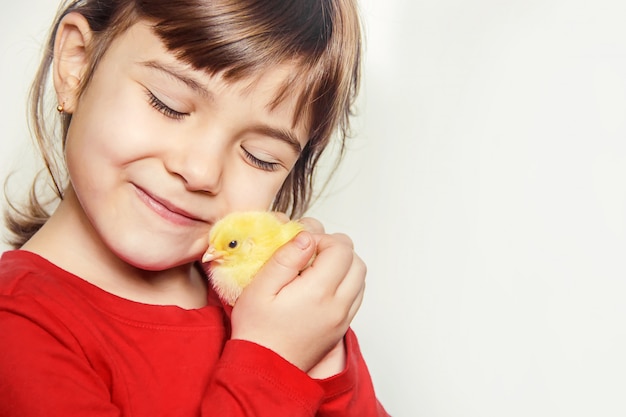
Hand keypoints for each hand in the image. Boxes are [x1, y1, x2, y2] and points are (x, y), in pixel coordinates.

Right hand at [230, 217, 365, 372]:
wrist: (264, 369)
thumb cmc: (257, 330)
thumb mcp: (260, 288)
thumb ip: (285, 259)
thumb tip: (307, 237)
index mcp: (318, 292)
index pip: (341, 249)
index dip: (321, 239)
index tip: (301, 246)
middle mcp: (337, 306)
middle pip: (356, 261)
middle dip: (335, 250)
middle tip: (310, 254)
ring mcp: (342, 319)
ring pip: (360, 279)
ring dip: (343, 266)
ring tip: (315, 269)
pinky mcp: (341, 328)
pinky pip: (356, 297)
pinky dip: (345, 284)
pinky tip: (320, 287)